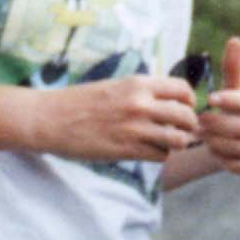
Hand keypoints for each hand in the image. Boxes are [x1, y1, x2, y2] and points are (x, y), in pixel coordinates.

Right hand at [35, 74, 201, 163]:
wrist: (50, 118)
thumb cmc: (82, 102)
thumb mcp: (115, 85)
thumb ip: (142, 91)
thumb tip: (170, 100)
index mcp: (138, 83)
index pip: (183, 90)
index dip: (189, 101)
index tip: (183, 108)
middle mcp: (140, 104)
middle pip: (186, 116)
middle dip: (188, 125)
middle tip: (180, 130)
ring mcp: (134, 128)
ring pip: (178, 139)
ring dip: (176, 143)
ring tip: (166, 142)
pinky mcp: (125, 150)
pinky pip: (160, 155)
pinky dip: (160, 155)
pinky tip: (149, 151)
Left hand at [197, 37, 239, 176]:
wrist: (235, 138)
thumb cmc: (234, 108)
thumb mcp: (232, 87)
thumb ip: (233, 67)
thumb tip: (234, 40)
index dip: (229, 101)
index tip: (210, 98)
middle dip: (217, 125)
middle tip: (199, 121)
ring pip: (238, 149)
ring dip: (215, 142)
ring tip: (202, 135)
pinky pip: (237, 166)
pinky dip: (221, 158)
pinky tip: (213, 149)